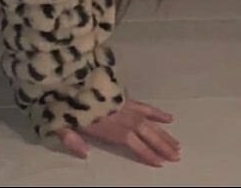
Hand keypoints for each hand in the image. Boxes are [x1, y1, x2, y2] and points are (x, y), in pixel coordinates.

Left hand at [55, 98, 180, 166]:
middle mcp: (124, 118)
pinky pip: (145, 105)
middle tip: (177, 157)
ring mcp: (126, 106)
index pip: (135, 145)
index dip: (147, 155)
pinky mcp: (124, 97)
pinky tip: (170, 118)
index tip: (160, 164)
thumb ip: (73, 140)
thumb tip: (85, 154)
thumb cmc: (65, 102)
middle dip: (163, 146)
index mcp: (111, 128)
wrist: (70, 76)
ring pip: (150, 122)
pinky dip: (157, 112)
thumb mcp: (63, 123)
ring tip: (178, 145)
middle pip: (148, 134)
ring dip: (164, 134)